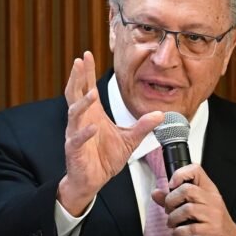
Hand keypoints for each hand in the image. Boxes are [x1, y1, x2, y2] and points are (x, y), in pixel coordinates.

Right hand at [58, 51, 163, 214]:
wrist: (92, 180)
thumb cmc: (105, 158)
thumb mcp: (129, 140)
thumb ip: (143, 126)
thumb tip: (161, 114)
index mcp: (93, 114)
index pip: (86, 88)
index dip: (85, 72)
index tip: (86, 55)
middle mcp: (81, 120)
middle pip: (75, 94)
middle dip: (77, 77)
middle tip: (80, 61)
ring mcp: (75, 134)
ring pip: (74, 114)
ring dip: (82, 103)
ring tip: (91, 93)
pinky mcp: (74, 150)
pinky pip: (77, 139)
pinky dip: (84, 132)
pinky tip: (92, 127)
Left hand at [151, 164, 235, 235]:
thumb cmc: (213, 222)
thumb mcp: (197, 207)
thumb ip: (175, 199)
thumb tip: (156, 193)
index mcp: (209, 190)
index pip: (196, 170)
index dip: (180, 174)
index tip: (172, 185)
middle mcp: (212, 200)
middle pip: (187, 190)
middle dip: (171, 200)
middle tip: (168, 209)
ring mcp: (213, 215)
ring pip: (187, 209)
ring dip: (173, 218)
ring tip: (172, 223)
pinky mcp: (211, 231)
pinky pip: (190, 229)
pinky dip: (179, 232)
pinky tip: (178, 233)